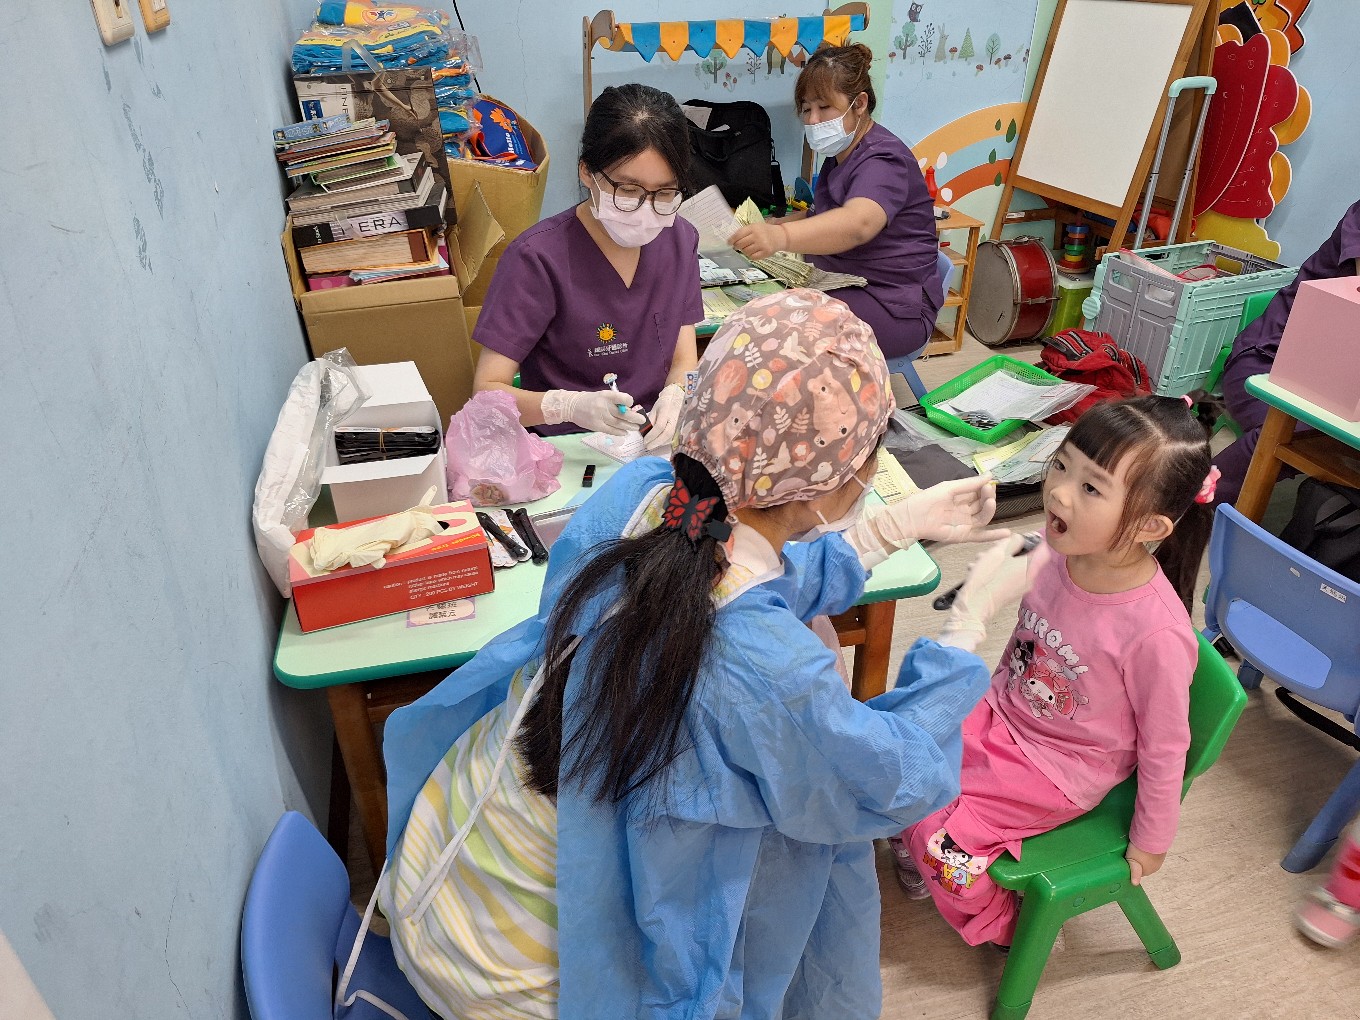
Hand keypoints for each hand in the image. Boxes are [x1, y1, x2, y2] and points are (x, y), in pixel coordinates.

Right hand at [542, 389, 645, 435]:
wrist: (571, 406)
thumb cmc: (590, 400)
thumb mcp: (602, 395)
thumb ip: (614, 401)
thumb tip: (630, 409)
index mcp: (605, 395)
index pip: (621, 397)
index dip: (628, 401)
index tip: (631, 404)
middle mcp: (603, 405)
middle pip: (622, 413)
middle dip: (634, 417)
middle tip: (642, 420)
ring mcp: (599, 416)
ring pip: (618, 423)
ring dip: (629, 426)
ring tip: (636, 427)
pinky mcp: (596, 426)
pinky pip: (611, 430)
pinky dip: (619, 432)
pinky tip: (626, 432)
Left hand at [643, 383, 685, 451]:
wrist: (677, 398)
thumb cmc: (664, 403)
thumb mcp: (654, 409)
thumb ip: (650, 420)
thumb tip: (645, 433)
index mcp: (666, 411)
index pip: (659, 426)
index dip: (652, 435)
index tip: (645, 440)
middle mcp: (674, 419)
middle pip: (666, 434)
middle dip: (656, 442)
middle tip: (647, 446)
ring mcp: (679, 424)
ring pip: (670, 437)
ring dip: (660, 443)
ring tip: (651, 444)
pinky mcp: (680, 428)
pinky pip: (672, 437)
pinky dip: (664, 441)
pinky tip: (658, 442)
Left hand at [729, 222, 785, 260]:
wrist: (780, 236)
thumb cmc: (764, 231)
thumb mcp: (755, 227)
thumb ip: (744, 232)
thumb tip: (731, 240)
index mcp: (753, 228)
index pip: (738, 235)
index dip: (732, 240)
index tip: (728, 243)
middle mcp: (757, 236)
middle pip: (741, 244)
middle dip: (737, 246)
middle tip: (738, 246)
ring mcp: (762, 245)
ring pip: (746, 251)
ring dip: (745, 251)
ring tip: (749, 247)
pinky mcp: (765, 252)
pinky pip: (752, 257)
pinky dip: (751, 255)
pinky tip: (754, 251)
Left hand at [843, 475, 1008, 569]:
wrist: (912, 517)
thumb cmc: (927, 500)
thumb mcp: (949, 488)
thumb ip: (969, 484)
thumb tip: (990, 475)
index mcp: (961, 498)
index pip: (979, 492)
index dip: (986, 488)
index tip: (990, 482)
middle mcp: (965, 511)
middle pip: (983, 504)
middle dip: (988, 496)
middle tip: (989, 489)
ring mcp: (965, 524)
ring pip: (984, 517)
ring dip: (990, 509)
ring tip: (990, 501)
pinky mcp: (962, 536)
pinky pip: (980, 536)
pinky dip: (993, 536)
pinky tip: (1007, 534)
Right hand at [938, 533, 1046, 651]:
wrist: (975, 604)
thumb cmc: (987, 578)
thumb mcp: (999, 552)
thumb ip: (1013, 542)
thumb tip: (1021, 538)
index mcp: (1030, 568)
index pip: (1043, 550)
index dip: (1035, 541)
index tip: (1022, 537)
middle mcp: (1029, 579)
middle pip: (1025, 558)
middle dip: (1009, 550)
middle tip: (994, 547)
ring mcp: (1019, 588)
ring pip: (1013, 567)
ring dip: (998, 560)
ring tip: (981, 559)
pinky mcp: (1009, 594)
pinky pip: (1006, 577)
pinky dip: (996, 571)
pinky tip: (979, 570)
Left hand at [1126, 845, 1165, 885]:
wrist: (1152, 838)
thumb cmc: (1140, 851)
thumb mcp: (1133, 862)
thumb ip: (1134, 873)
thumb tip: (1135, 884)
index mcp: (1148, 872)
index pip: (1138, 872)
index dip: (1133, 866)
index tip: (1128, 859)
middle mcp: (1156, 867)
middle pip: (1144, 865)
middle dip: (1139, 860)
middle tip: (1132, 852)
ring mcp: (1160, 858)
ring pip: (1149, 858)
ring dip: (1145, 854)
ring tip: (1138, 847)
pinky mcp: (1162, 849)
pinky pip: (1153, 851)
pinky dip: (1149, 849)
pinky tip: (1145, 844)